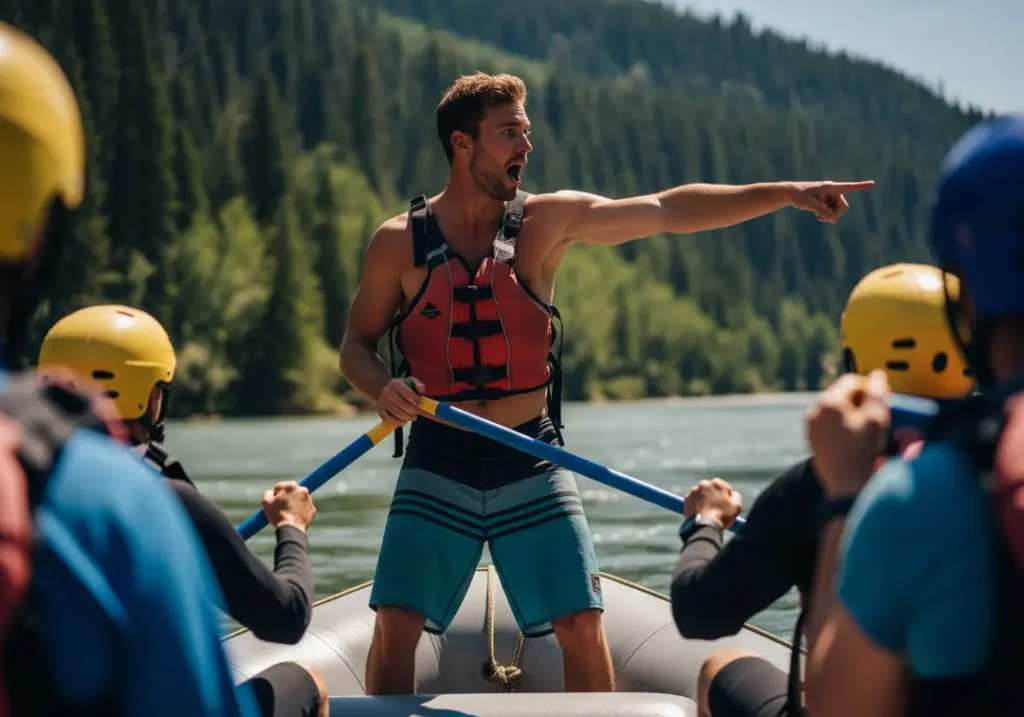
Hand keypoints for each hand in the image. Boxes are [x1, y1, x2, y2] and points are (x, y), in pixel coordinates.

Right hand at [262, 481, 316, 531]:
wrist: (291, 529)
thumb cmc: (278, 515)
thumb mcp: (266, 502)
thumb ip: (267, 493)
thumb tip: (271, 492)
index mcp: (291, 486)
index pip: (280, 487)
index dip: (275, 495)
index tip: (274, 503)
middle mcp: (303, 490)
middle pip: (291, 492)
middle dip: (286, 498)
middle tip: (281, 508)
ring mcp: (309, 500)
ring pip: (298, 500)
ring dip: (293, 504)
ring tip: (287, 514)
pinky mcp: (312, 510)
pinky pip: (304, 509)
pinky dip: (300, 512)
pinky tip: (294, 518)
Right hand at [377, 377, 423, 426]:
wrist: (383, 389)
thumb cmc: (400, 386)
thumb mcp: (409, 381)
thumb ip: (417, 384)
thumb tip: (422, 389)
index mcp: (395, 384)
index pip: (408, 394)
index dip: (416, 401)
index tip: (420, 404)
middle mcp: (387, 392)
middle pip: (404, 405)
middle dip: (414, 411)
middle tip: (417, 412)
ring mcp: (382, 402)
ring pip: (398, 414)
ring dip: (408, 418)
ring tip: (413, 417)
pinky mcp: (379, 411)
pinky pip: (389, 420)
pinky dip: (398, 423)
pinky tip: (404, 421)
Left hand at [683, 477, 742, 528]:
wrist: (704, 525)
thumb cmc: (722, 516)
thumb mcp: (737, 506)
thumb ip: (736, 496)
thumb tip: (733, 493)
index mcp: (717, 483)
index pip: (724, 487)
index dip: (726, 497)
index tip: (725, 505)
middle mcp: (704, 483)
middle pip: (711, 489)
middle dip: (713, 496)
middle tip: (716, 508)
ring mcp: (694, 491)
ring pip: (701, 494)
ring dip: (704, 500)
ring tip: (708, 512)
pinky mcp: (686, 498)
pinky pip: (693, 500)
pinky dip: (696, 505)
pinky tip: (700, 513)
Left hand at [785, 180, 874, 222]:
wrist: (790, 194)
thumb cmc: (799, 196)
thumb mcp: (810, 204)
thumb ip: (822, 211)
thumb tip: (833, 219)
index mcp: (831, 187)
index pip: (849, 187)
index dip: (861, 186)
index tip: (872, 183)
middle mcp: (832, 191)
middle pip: (843, 206)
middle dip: (836, 214)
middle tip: (825, 219)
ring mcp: (829, 197)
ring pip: (837, 210)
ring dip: (830, 215)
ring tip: (819, 217)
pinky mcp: (825, 201)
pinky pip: (832, 211)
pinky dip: (827, 215)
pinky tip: (819, 217)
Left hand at [806, 370, 891, 496]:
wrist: (848, 486)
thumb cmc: (863, 452)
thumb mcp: (877, 417)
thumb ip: (878, 392)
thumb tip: (877, 377)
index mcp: (828, 403)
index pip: (851, 381)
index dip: (870, 387)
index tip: (881, 400)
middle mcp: (814, 412)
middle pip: (842, 395)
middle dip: (861, 401)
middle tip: (877, 415)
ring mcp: (811, 427)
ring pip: (836, 410)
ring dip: (853, 414)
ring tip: (868, 430)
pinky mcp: (813, 441)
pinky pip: (830, 425)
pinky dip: (844, 427)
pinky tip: (856, 440)